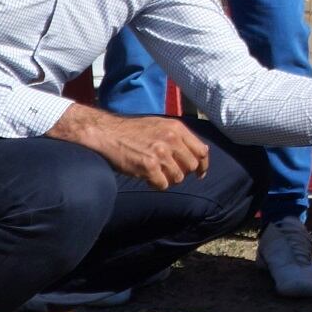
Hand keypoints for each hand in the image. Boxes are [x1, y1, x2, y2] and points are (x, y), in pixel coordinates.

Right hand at [49, 105, 208, 189]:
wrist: (107, 133)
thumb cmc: (133, 131)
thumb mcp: (160, 126)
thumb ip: (178, 137)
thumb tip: (198, 154)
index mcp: (177, 128)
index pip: (202, 150)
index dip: (203, 165)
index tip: (200, 173)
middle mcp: (172, 139)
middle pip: (191, 166)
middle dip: (182, 172)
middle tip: (169, 173)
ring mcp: (161, 153)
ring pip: (178, 177)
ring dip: (168, 178)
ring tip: (155, 172)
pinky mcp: (149, 166)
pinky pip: (163, 184)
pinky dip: (156, 184)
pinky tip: (147, 177)